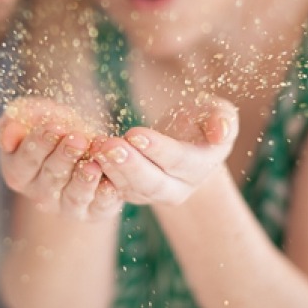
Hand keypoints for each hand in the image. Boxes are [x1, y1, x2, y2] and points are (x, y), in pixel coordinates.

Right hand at [0, 97, 122, 219]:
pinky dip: (105, 196)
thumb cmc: (53, 126)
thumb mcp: (32, 116)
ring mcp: (65, 206)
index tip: (55, 127)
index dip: (39, 144)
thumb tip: (7, 138)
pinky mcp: (92, 212)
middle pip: (50, 177)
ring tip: (92, 164)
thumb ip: (13, 123)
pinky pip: (98, 207)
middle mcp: (39, 194)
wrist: (84, 142)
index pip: (25, 161)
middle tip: (78, 139)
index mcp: (18, 172)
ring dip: (83, 180)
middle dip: (64, 156)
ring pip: (73, 196)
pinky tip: (110, 183)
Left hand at [91, 96, 238, 205]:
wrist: (185, 140)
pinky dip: (99, 174)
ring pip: (131, 188)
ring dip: (110, 169)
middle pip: (153, 182)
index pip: (180, 161)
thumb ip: (222, 119)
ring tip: (94, 148)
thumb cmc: (201, 120)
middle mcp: (179, 188)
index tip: (135, 134)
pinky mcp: (131, 193)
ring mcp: (153, 195)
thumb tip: (220, 131)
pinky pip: (114, 189)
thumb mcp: (216, 113)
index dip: (159, 149)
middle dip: (130, 165)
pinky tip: (86, 156)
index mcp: (202, 166)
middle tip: (108, 147)